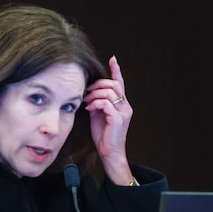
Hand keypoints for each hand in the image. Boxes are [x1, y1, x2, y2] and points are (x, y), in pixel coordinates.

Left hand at [83, 56, 134, 184]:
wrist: (109, 152)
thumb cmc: (104, 135)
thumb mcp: (99, 115)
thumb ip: (97, 103)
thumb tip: (90, 94)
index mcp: (122, 105)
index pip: (120, 84)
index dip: (117, 71)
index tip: (113, 59)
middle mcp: (125, 106)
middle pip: (114, 85)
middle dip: (98, 85)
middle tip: (87, 91)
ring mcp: (123, 112)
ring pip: (109, 93)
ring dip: (95, 94)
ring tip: (87, 102)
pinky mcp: (118, 119)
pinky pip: (106, 103)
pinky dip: (96, 103)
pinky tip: (90, 108)